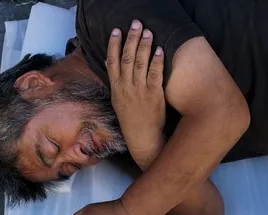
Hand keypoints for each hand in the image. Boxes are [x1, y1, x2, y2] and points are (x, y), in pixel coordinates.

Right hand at [106, 20, 165, 164]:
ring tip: (148, 32)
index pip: (112, 62)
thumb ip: (115, 81)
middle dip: (131, 39)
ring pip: (140, 64)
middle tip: (136, 24)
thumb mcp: (117, 100)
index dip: (114, 45)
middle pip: (127, 58)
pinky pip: (155, 75)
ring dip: (144, 46)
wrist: (142, 137)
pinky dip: (156, 62)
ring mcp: (140, 91)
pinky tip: (159, 50)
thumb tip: (108, 63)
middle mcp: (126, 87)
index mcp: (116, 88)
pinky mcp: (154, 95)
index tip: (116, 31)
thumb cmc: (131, 118)